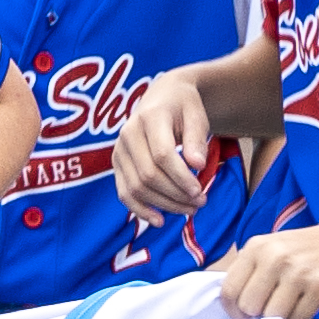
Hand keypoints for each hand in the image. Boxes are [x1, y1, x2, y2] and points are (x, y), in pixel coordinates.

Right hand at [114, 70, 216, 216]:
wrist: (162, 97)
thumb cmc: (183, 106)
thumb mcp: (197, 115)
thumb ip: (196, 139)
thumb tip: (197, 165)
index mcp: (149, 117)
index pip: (162, 155)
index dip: (181, 178)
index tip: (200, 191)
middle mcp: (128, 133)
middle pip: (149, 175)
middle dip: (175, 194)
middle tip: (200, 202)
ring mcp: (119, 150)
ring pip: (137, 188)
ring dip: (163, 204)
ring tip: (189, 210)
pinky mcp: (117, 164)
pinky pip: (124, 192)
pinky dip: (140, 210)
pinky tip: (159, 220)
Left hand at [214, 215, 318, 318]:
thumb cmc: (305, 250)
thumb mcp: (271, 248)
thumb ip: (250, 272)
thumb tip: (231, 307)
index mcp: (257, 247)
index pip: (229, 290)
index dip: (234, 309)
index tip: (243, 313)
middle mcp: (275, 257)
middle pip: (249, 307)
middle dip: (258, 314)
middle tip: (272, 307)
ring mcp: (298, 272)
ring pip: (273, 316)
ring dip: (281, 317)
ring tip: (292, 302)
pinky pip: (297, 318)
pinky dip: (300, 316)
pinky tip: (308, 301)